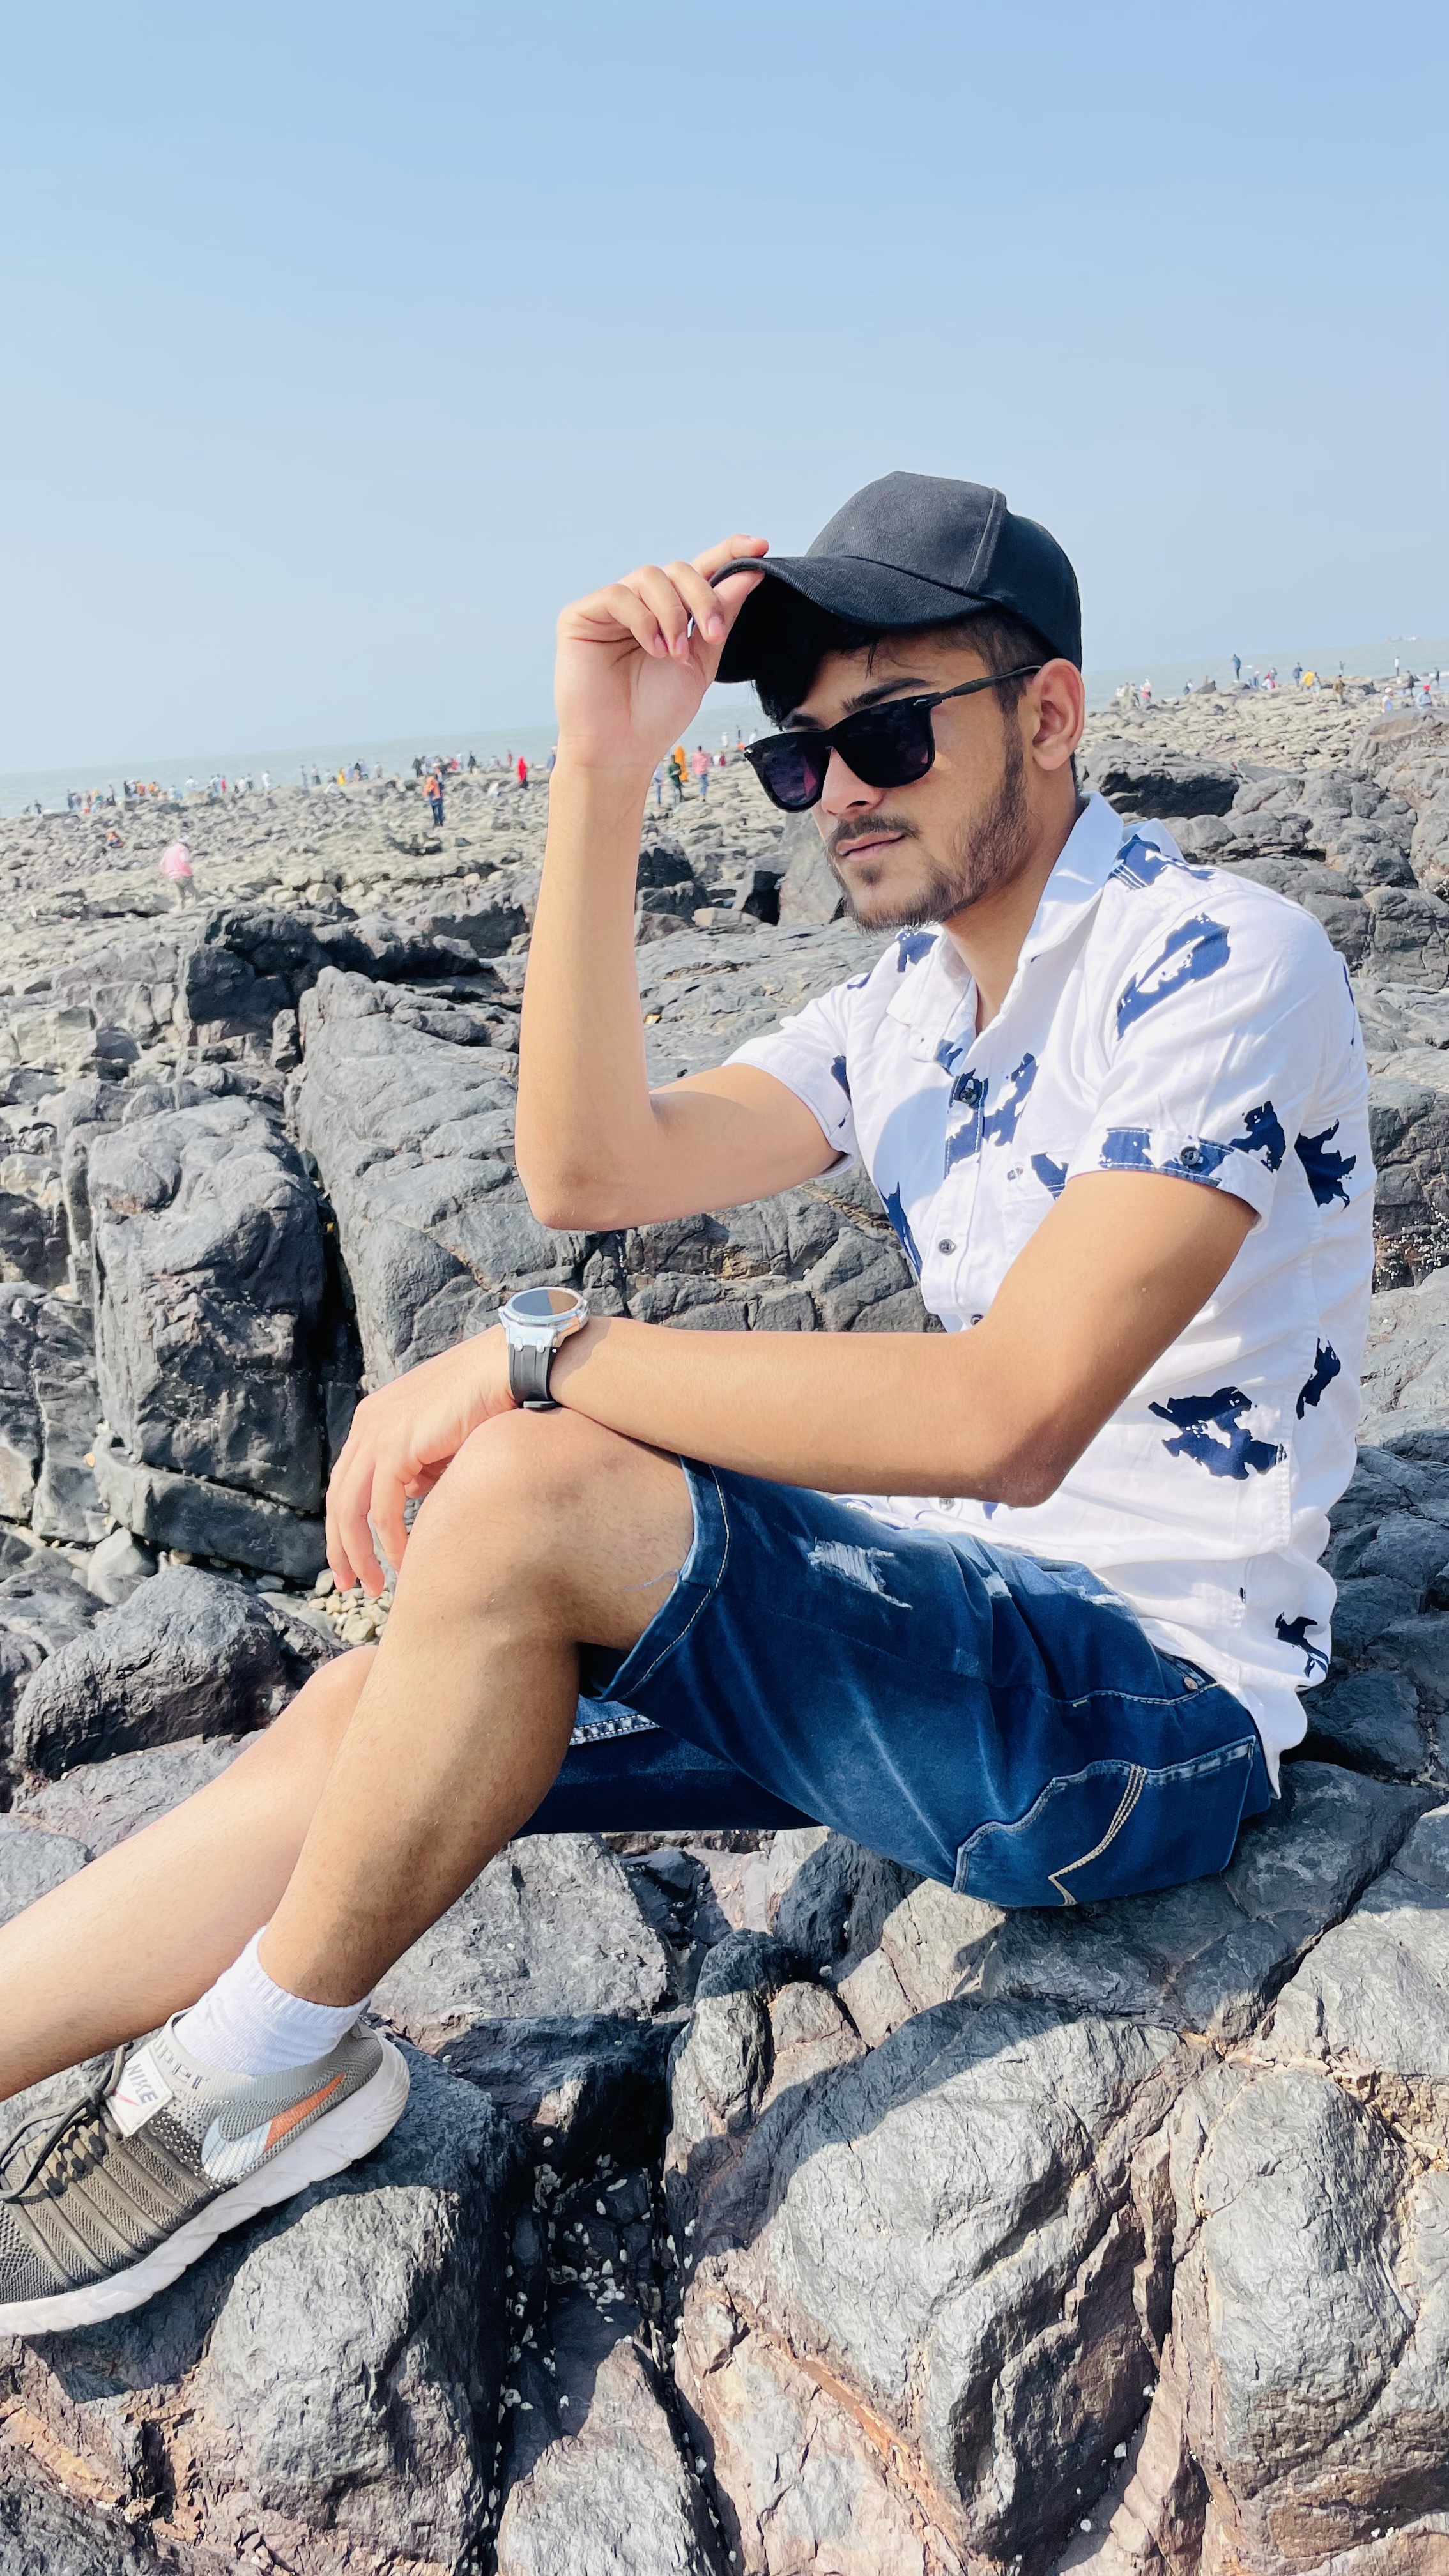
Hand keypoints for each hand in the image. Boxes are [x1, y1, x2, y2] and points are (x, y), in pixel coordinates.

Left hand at [325, 1327, 513, 1596]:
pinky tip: (406, 1562)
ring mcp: (377, 1433)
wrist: (507, 1368)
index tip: (357, 1562)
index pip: (346, 1484)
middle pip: (338, 1501)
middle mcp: (367, 1424)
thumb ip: (420, 1469)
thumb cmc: (486, 1401)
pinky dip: (391, 1541)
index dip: (346, 1527)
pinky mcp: (396, 1446)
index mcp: (373, 1420)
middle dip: (343, 1549)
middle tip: (353, 1586)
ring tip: (375, 1587)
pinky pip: (382, 1509)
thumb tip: (409, 1498)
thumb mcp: (441, 1442)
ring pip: (351, 1510)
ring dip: (361, 1554)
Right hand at [553, 532, 768, 778]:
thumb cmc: (658, 713)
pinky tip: (652, 649)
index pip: (700, 570)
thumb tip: (751, 570)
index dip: (729, 552)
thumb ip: (722, 615)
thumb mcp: (702, 660)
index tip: (760, 545)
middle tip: (713, 634)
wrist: (623, 750)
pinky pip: (619, 595)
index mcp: (671, 613)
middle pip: (678, 570)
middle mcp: (640, 605)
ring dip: (673, 614)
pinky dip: (643, 619)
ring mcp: (609, 608)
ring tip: (674, 654)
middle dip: (703, 597)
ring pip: (650, 577)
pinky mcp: (580, 616)